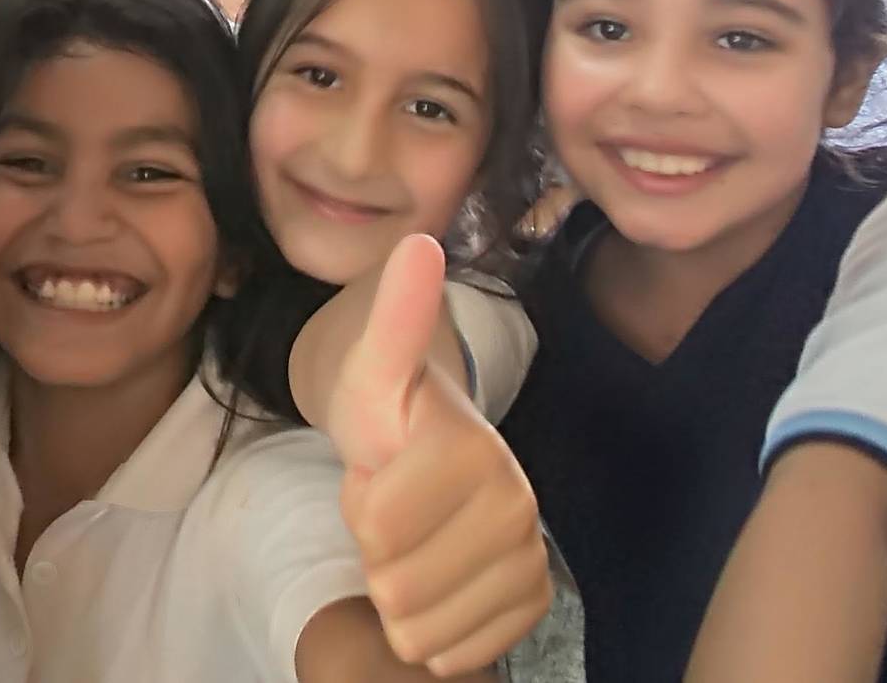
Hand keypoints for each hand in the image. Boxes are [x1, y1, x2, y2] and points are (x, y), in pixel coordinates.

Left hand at [325, 236, 551, 675]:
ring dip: (399, 594)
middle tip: (392, 505)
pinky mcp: (530, 600)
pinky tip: (434, 580)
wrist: (425, 438)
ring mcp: (528, 556)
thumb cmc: (386, 405)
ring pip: (424, 632)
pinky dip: (433, 632)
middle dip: (375, 551)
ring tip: (411, 537)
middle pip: (397, 588)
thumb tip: (417, 244)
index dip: (356, 502)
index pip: (375, 526)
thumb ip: (394, 313)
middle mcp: (516, 504)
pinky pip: (460, 655)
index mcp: (474, 449)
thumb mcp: (370, 363)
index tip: (375, 467)